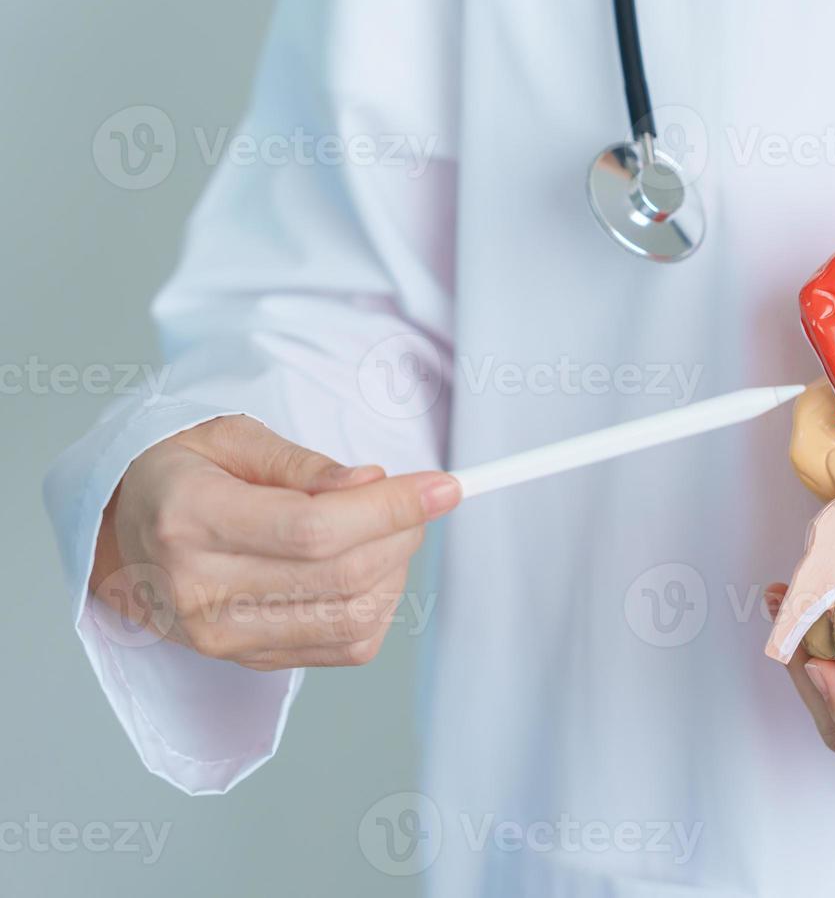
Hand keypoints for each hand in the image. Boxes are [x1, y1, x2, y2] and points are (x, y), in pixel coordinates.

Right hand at [90, 415, 461, 669]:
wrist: (122, 540)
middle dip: (404, 531)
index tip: (444, 486)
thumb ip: (300, 462)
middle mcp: (200, 591)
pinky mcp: (252, 663)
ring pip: (353, 617)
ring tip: (390, 527)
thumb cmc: (181, 476)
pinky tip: (371, 566)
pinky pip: (347, 647)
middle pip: (341, 574)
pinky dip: (381, 604)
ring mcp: (224, 638)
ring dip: (397, 569)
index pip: (314, 528)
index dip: (391, 509)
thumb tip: (370, 482)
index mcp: (189, 521)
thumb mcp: (230, 439)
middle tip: (419, 497)